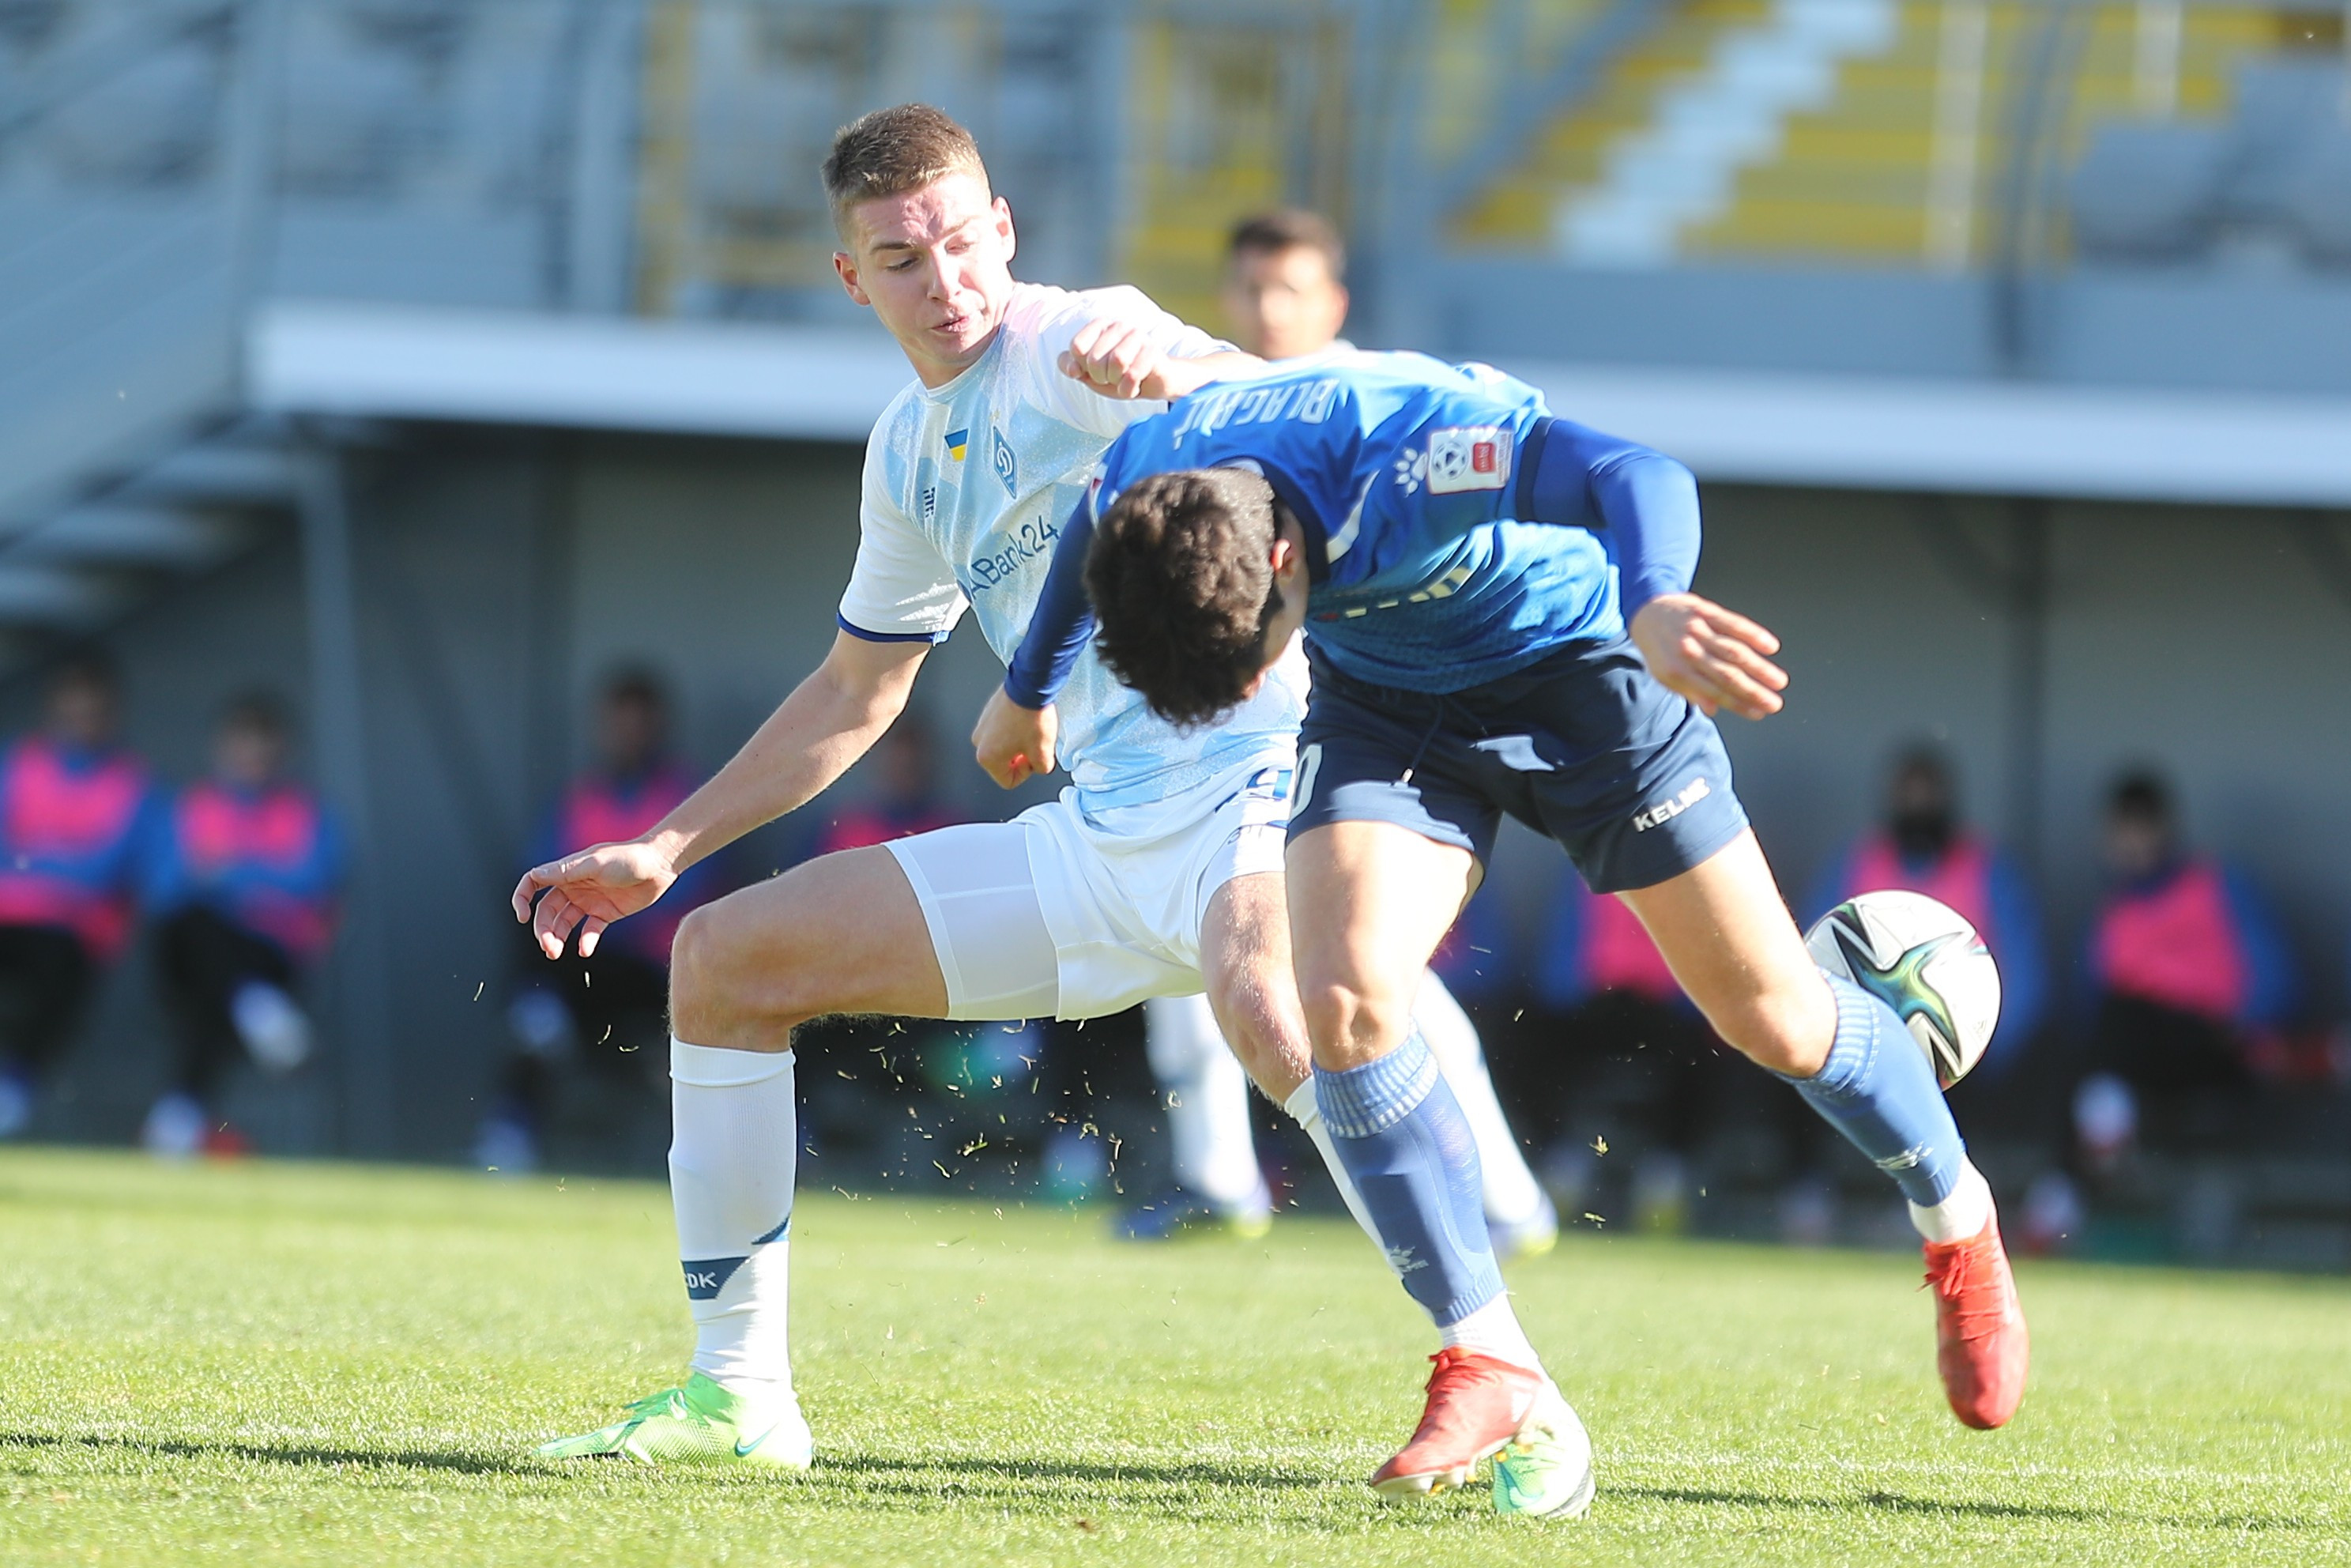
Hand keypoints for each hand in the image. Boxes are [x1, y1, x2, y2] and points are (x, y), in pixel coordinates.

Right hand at [510, 838, 679, 958]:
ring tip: (556, 953)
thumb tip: (536, 874)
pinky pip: (589, 931)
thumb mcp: (596, 863)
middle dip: (543, 929)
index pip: (534, 882)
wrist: (661, 865)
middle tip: (547, 947)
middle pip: (547, 911)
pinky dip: (585, 942)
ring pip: (564, 923)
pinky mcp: (606, 914)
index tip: (522, 916)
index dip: (522, 898)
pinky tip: (585, 950)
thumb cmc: (629, 858)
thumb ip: (567, 871)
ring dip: (557, 938)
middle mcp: (574, 887)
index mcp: (567, 872)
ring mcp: (589, 901)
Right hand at [972, 686, 1058, 788]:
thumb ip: (1041, 768)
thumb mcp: (1044, 752)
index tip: (1033, 761)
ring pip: (1003, 747)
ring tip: (1031, 731)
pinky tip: (1026, 721)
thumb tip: (1038, 766)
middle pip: (1004, 763)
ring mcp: (982, 726)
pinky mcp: (988, 713)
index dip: (1025, 774)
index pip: (1008, 781)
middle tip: (1034, 745)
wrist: (1029, 686)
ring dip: (1018, 743)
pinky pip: (1001, 731)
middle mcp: (980, 742)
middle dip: (1021, 758)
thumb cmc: (1031, 715)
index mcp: (987, 757)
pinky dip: (1014, 730)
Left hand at [1057, 318, 1175, 400]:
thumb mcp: (1088, 372)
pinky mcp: (1153, 351)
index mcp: (1099, 326)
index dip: (1082, 366)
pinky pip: (1134, 374)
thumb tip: (1073, 369)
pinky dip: (1128, 389)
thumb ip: (1069, 365)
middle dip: (1100, 377)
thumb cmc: (1118, 374)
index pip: (1077, 347)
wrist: (1152, 383)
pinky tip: (1133, 388)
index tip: (1094, 369)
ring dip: (1116, 381)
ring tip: (1122, 380)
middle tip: (1111, 378)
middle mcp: (1118, 326)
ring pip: (1117, 361)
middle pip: (1094, 359)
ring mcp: (1138, 336)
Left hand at [1629, 592, 1788, 719]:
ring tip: (1779, 681)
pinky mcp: (1706, 611)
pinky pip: (1733, 624)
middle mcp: (1687, 651)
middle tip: (1775, 703)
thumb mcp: (1666, 676)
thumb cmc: (1661, 649)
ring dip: (1759, 667)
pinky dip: (1753, 635)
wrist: (1647, 612)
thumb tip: (1713, 710)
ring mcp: (1697, 629)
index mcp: (1676, 672)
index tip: (1760, 713)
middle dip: (1753, 691)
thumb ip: (1690, 692)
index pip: (1713, 692)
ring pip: (1734, 651)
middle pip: (1727, 674)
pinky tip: (1771, 647)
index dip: (1738, 704)